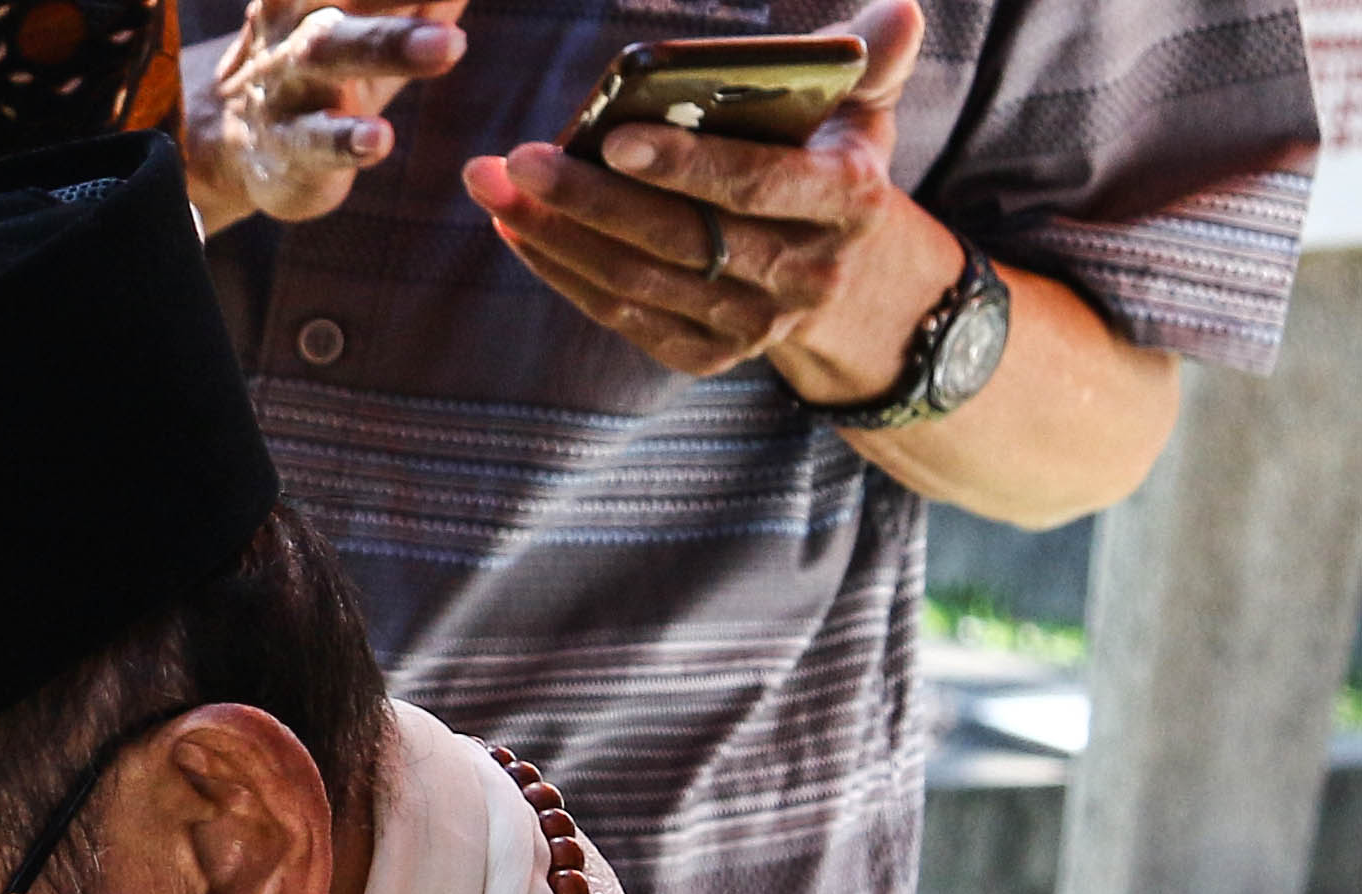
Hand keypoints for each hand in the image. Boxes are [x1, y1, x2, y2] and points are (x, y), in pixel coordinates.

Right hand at [188, 0, 469, 233]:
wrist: (227, 138)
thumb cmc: (323, 63)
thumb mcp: (370, 17)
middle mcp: (296, 24)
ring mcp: (284, 84)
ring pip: (328, 55)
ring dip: (391, 46)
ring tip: (450, 45)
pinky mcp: (283, 149)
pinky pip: (312, 142)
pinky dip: (344, 140)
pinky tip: (378, 139)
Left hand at [462, 0, 958, 398]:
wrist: (854, 284)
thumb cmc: (839, 167)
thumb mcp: (870, 112)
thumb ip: (876, 61)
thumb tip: (901, 10)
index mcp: (845, 201)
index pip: (753, 183)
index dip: (682, 164)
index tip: (612, 135)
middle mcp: (802, 273)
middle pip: (677, 238)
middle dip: (588, 198)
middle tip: (517, 159)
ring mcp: (754, 326)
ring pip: (638, 282)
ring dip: (557, 238)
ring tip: (497, 189)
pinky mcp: (708, 355)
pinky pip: (623, 317)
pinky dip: (564, 275)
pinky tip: (519, 233)